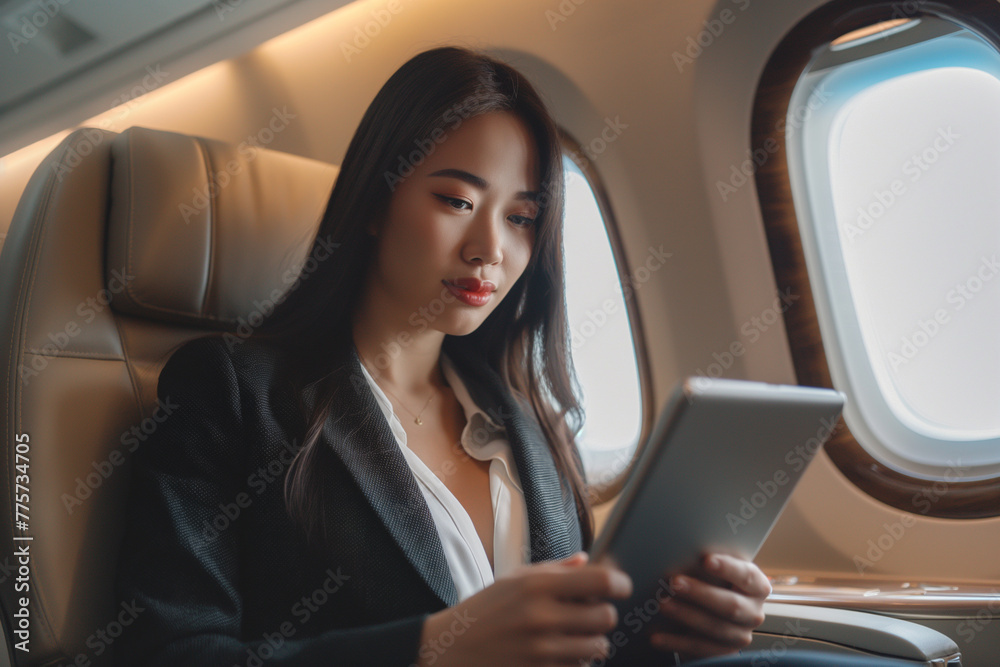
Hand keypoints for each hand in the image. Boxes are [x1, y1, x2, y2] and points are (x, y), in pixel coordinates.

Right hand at [415, 551, 632, 666]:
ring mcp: (541, 650)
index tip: (621, 586)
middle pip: (606, 617)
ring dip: (593, 642)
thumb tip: (587, 561)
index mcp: (537, 586)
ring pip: (598, 647)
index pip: (601, 581)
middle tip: (592, 613)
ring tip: (577, 635)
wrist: (451, 649)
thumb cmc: (485, 609)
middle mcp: (541, 617)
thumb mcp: (514, 579)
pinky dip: (577, 662)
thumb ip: (555, 570)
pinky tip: (561, 652)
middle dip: (604, 615)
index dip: (620, 583)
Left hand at [649, 553, 770, 660]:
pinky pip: (700, 649)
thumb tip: (682, 553)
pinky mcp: (724, 652)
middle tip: (675, 582)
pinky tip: (657, 636)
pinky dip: (676, 642)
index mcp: (757, 586)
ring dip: (686, 616)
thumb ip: (708, 565)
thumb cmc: (715, 582)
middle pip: (730, 605)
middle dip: (700, 593)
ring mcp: (741, 635)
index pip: (745, 575)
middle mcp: (754, 612)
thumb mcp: (716, 571)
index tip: (706, 559)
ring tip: (663, 605)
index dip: (727, 568)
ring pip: (715, 628)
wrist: (715, 609)